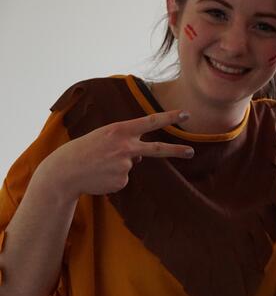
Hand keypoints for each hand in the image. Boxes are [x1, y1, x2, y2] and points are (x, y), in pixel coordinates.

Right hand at [37, 110, 194, 202]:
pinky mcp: (122, 181)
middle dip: (176, 151)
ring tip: (100, 166)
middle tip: (192, 152)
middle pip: (157, 149)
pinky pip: (124, 178)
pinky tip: (100, 175)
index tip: (185, 114)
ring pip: (131, 165)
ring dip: (118, 166)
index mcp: (120, 130)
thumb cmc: (84, 150)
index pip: (150, 121)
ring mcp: (125, 165)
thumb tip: (141, 159)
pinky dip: (113, 178)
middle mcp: (126, 147)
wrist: (64, 171)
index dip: (169, 117)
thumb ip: (125, 142)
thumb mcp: (104, 137)